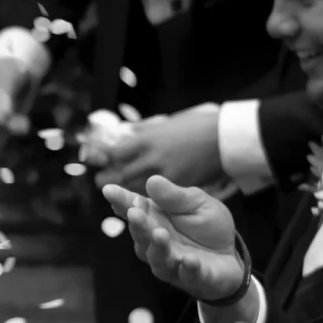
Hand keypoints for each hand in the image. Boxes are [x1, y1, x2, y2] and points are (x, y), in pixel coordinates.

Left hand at [97, 105, 224, 193]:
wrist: (225, 137)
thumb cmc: (196, 126)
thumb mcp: (165, 124)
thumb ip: (142, 134)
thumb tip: (120, 138)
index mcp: (146, 140)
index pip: (113, 154)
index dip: (103, 158)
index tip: (97, 160)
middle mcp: (152, 159)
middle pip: (118, 176)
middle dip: (107, 180)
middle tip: (103, 180)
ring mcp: (164, 176)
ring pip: (133, 191)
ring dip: (122, 192)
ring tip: (117, 191)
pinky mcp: (177, 189)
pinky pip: (154, 198)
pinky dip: (144, 199)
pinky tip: (140, 198)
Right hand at [103, 176, 249, 307]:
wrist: (231, 257)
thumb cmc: (208, 228)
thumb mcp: (198, 204)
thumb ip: (175, 196)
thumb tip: (152, 180)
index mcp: (155, 221)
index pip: (134, 210)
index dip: (121, 201)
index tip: (108, 190)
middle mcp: (156, 244)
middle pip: (142, 237)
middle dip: (138, 226)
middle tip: (135, 213)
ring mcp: (173, 264)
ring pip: (159, 260)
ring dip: (158, 248)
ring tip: (160, 234)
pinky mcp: (194, 278)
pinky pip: (188, 276)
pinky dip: (188, 269)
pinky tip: (189, 260)